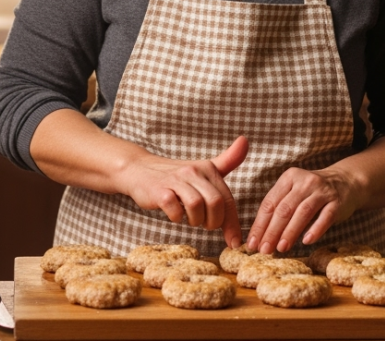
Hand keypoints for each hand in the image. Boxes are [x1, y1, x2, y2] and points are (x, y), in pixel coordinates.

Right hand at [118, 136, 247, 247]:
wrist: (139, 169)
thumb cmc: (175, 175)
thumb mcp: (202, 168)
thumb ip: (227, 160)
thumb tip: (245, 141)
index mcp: (208, 169)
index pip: (227, 199)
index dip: (232, 223)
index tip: (234, 242)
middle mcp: (193, 172)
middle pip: (215, 203)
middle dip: (213, 222)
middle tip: (205, 225)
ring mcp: (175, 180)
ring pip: (197, 206)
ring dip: (196, 220)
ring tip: (190, 219)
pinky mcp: (159, 190)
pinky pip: (175, 209)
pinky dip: (177, 218)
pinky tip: (175, 215)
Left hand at [246, 166, 359, 253]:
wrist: (347, 182)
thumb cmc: (312, 193)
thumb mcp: (294, 192)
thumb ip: (279, 209)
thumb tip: (260, 237)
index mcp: (289, 178)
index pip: (269, 203)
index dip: (260, 225)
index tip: (252, 244)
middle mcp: (304, 182)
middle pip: (284, 209)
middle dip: (272, 231)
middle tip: (264, 250)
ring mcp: (322, 191)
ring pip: (303, 212)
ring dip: (290, 232)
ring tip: (281, 248)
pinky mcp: (337, 202)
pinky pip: (325, 217)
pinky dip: (315, 229)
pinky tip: (306, 241)